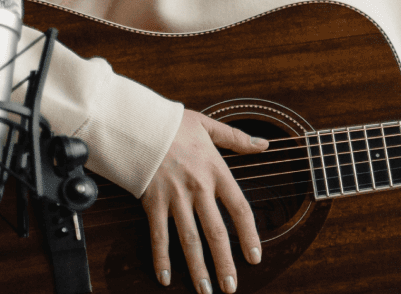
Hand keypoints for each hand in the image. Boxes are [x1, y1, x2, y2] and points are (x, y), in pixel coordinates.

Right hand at [141, 109, 267, 293]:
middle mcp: (198, 188)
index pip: (239, 208)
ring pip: (189, 239)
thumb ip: (237, 138)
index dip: (249, 235)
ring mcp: (174, 198)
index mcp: (216, 171)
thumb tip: (264, 144)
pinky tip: (166, 278)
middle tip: (230, 287)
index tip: (254, 257)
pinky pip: (158, 235)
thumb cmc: (172, 124)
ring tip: (205, 290)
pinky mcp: (152, 203)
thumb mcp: (208, 126)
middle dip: (224, 262)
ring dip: (198, 267)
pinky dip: (162, 258)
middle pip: (216, 232)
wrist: (137, 123)